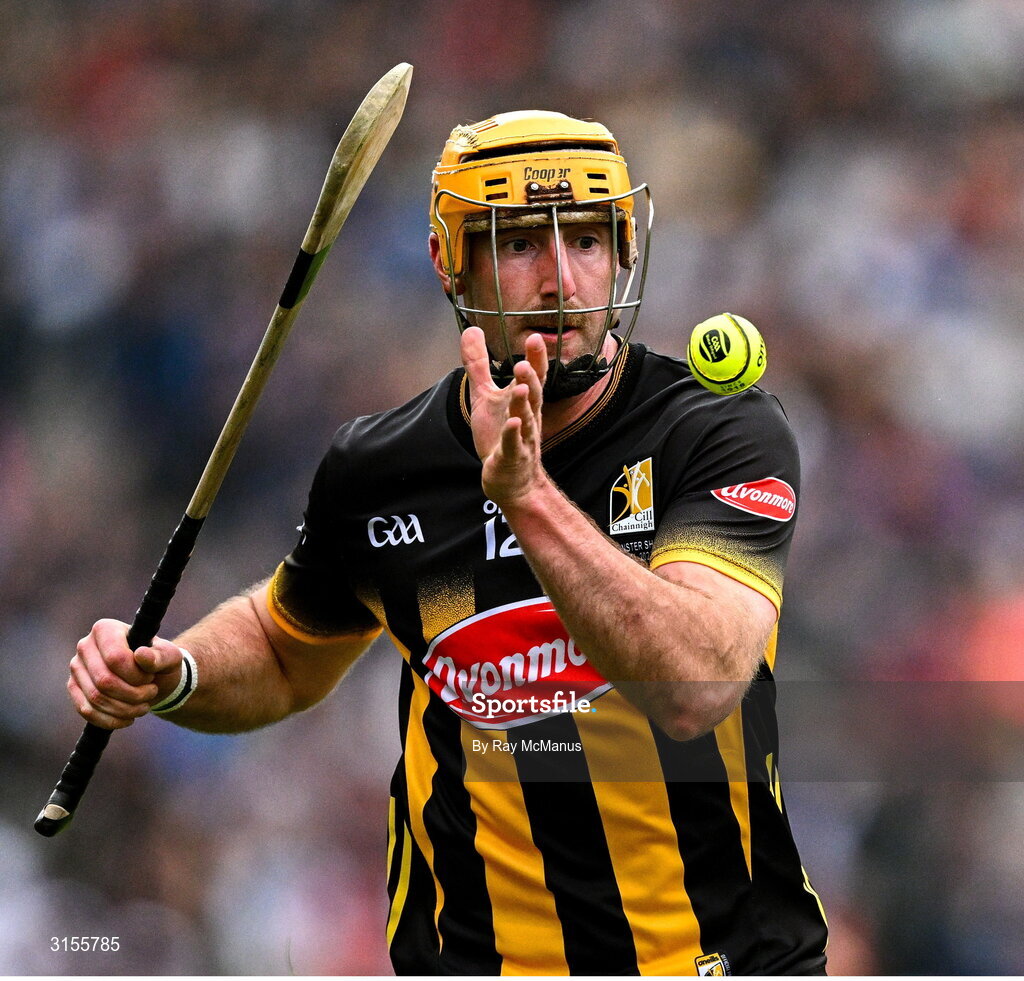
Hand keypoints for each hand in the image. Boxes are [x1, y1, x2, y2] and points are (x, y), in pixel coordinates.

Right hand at [68, 619, 183, 728]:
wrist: (152, 677)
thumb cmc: (159, 661)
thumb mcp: (170, 656)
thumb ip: (161, 656)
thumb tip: (141, 656)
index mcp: (105, 629)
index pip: (115, 658)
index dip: (136, 675)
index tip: (150, 677)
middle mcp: (85, 645)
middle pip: (104, 681)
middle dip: (133, 694)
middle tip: (150, 693)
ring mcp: (77, 668)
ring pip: (96, 698)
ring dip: (125, 709)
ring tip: (144, 706)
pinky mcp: (74, 688)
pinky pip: (86, 711)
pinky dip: (110, 720)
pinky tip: (128, 718)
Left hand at [460, 327, 547, 506]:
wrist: (512, 479)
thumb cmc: (501, 434)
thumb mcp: (485, 396)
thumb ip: (479, 365)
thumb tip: (471, 330)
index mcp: (524, 401)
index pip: (534, 377)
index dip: (536, 359)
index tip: (535, 338)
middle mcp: (528, 417)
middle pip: (534, 395)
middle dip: (531, 378)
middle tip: (525, 362)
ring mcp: (522, 438)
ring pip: (526, 419)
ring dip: (523, 404)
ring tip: (521, 387)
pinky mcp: (512, 458)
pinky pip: (514, 446)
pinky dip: (514, 435)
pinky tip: (513, 424)